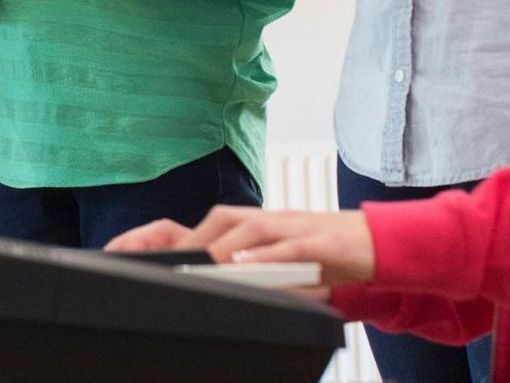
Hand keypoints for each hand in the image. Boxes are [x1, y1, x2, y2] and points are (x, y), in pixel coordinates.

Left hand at [107, 207, 374, 286]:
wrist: (377, 244)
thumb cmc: (324, 258)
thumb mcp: (279, 266)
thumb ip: (246, 274)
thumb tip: (208, 289)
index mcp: (253, 227)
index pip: (207, 224)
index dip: (168, 236)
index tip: (133, 254)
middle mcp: (268, 221)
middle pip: (220, 221)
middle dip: (190, 241)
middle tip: (164, 265)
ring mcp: (293, 228)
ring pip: (250, 230)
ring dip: (223, 248)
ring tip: (200, 267)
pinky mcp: (322, 242)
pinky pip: (291, 245)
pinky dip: (268, 254)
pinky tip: (249, 266)